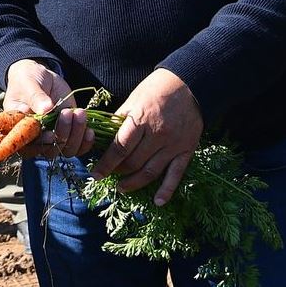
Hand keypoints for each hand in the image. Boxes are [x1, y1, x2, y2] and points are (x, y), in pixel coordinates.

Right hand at [3, 59, 91, 157]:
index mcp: (20, 131)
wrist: (41, 77)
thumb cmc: (28, 80)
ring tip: (79, 113)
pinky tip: (90, 130)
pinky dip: (86, 142)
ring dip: (76, 135)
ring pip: (67, 150)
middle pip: (51, 151)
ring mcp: (55, 136)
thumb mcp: (29, 85)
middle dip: (62, 135)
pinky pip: (79, 147)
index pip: (29, 146)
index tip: (52, 134)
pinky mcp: (69, 132)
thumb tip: (45, 110)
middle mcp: (37, 139)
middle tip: (67, 113)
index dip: (42, 144)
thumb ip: (36, 97)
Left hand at [89, 68, 203, 206]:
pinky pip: (176, 174)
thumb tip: (104, 136)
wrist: (190, 84)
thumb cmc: (157, 89)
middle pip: (133, 162)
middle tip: (109, 175)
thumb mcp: (133, 98)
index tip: (95, 174)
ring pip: (151, 172)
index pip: (119, 148)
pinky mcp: (186, 150)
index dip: (105, 164)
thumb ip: (120, 119)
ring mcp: (173, 144)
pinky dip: (167, 190)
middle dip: (117, 172)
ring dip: (134, 183)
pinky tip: (157, 202)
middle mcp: (158, 135)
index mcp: (141, 120)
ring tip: (122, 187)